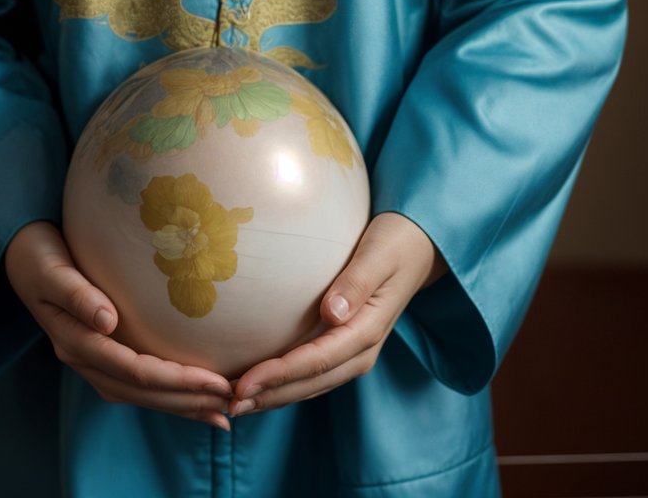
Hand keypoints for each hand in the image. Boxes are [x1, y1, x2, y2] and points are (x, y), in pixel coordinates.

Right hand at [4, 220, 234, 428]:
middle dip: (187, 401)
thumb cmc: (37, 253)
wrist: (18, 251)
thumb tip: (109, 321)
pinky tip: (192, 394)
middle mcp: (83, 358)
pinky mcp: (99, 351)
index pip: (134, 370)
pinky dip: (166, 391)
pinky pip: (136, 381)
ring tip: (221, 411)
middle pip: (141, 391)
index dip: (177, 380)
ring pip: (140, 393)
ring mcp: (90, 358)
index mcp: (74, 341)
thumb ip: (77, 293)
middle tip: (231, 404)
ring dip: (181, 405)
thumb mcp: (51, 268)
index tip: (216, 381)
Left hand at [227, 211, 447, 417]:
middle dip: (270, 396)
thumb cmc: (394, 243)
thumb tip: (332, 313)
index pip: (317, 360)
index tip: (244, 384)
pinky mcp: (347, 346)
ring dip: (275, 396)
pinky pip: (315, 373)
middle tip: (228, 404)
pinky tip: (262, 384)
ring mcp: (356, 352)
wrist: (418, 247)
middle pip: (311, 382)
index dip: (279, 375)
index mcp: (368, 330)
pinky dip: (287, 384)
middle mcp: (362, 350)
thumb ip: (357, 282)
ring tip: (236, 403)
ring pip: (312, 385)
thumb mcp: (379, 255)